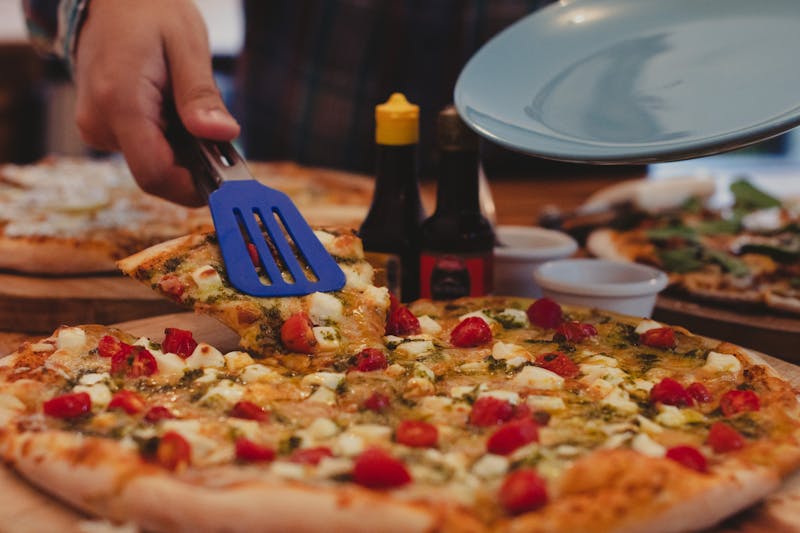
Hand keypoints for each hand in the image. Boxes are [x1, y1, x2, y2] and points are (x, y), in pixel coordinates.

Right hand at [73, 0, 239, 204]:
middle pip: (156, 173)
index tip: (228, 180)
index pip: (155, 173)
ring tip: (192, 111)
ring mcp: (98, 128)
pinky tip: (176, 112)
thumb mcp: (186, 44)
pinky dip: (169, 142)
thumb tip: (222, 135)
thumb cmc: (149, 11)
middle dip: (195, 166)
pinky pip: (143, 150)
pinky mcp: (103, 128)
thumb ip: (201, 95)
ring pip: (152, 163)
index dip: (194, 186)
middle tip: (220, 137)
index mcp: (120, 102)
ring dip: (183, 152)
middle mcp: (101, 123)